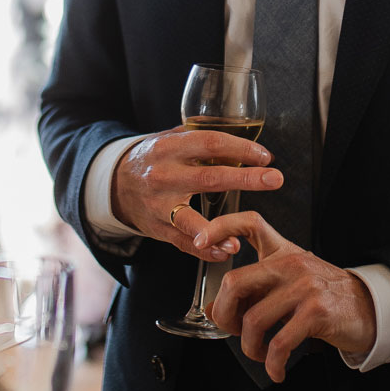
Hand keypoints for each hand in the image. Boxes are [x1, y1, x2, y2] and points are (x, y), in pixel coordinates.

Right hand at [109, 128, 282, 248]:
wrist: (115, 184)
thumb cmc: (153, 159)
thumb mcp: (171, 140)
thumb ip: (202, 140)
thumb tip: (244, 142)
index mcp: (169, 148)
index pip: (209, 143)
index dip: (240, 149)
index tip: (264, 156)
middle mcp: (163, 176)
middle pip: (209, 178)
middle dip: (246, 179)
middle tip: (274, 178)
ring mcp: (159, 206)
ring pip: (190, 219)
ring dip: (218, 228)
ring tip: (240, 234)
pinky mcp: (158, 229)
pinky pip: (183, 243)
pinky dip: (206, 249)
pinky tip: (225, 250)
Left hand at [191, 211, 376, 381]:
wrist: (369, 310)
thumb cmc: (326, 298)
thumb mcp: (289, 285)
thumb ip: (255, 292)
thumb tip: (215, 308)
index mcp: (282, 252)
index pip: (250, 223)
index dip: (220, 227)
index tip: (201, 243)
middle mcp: (291, 264)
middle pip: (236, 283)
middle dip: (224, 315)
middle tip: (231, 331)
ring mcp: (304, 287)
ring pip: (253, 320)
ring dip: (250, 347)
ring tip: (260, 355)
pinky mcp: (316, 312)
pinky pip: (279, 343)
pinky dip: (272, 363)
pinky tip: (277, 370)